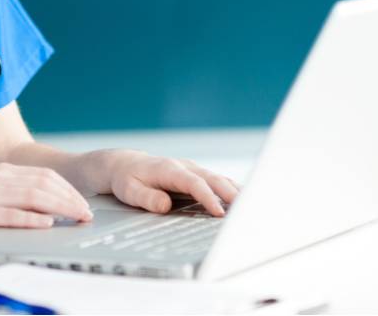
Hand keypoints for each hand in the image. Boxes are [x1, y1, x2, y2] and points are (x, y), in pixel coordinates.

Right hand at [0, 163, 93, 240]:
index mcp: (3, 171)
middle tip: (86, 212)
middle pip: (43, 183)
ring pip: (32, 196)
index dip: (68, 189)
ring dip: (59, 207)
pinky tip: (46, 223)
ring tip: (75, 217)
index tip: (83, 203)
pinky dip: (31, 218)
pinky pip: (10, 214)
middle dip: (70, 198)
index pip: (44, 175)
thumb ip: (16, 194)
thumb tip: (49, 207)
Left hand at [103, 150, 238, 216]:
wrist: (125, 165)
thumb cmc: (127, 179)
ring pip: (218, 179)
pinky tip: (244, 201)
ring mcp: (192, 169)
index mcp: (170, 169)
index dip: (208, 197)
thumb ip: (146, 198)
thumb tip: (165, 205)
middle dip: (230, 193)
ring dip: (235, 191)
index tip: (219, 212)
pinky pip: (217, 182)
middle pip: (212, 178)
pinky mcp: (196, 175)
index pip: (194, 183)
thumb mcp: (129, 190)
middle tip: (246, 210)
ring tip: (253, 206)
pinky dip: (231, 190)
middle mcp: (184, 167)